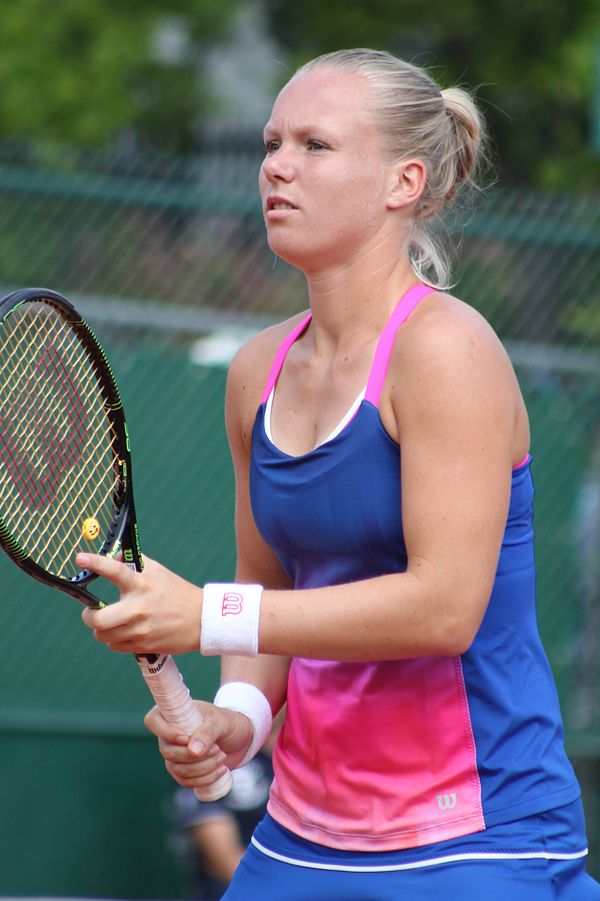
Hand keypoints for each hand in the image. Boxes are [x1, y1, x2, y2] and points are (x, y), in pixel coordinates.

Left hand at [77, 553, 201, 654]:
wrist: (202, 620)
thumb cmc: (177, 592)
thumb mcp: (158, 572)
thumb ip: (135, 563)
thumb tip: (113, 556)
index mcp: (142, 585)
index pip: (114, 571)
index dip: (96, 563)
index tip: (80, 558)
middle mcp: (138, 608)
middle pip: (97, 620)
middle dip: (88, 616)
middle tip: (91, 612)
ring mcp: (140, 629)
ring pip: (103, 635)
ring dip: (102, 629)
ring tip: (111, 622)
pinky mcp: (143, 645)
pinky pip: (115, 646)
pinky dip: (115, 639)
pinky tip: (125, 631)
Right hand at [144, 700, 253, 786]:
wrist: (241, 738)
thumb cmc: (229, 722)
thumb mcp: (221, 721)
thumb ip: (207, 732)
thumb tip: (192, 752)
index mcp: (174, 714)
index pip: (153, 720)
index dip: (165, 732)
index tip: (186, 738)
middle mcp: (170, 735)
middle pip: (167, 751)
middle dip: (194, 756)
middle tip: (217, 749)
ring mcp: (175, 755)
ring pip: (177, 770)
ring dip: (202, 769)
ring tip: (222, 758)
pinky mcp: (184, 771)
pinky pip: (186, 782)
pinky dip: (204, 779)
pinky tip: (221, 770)